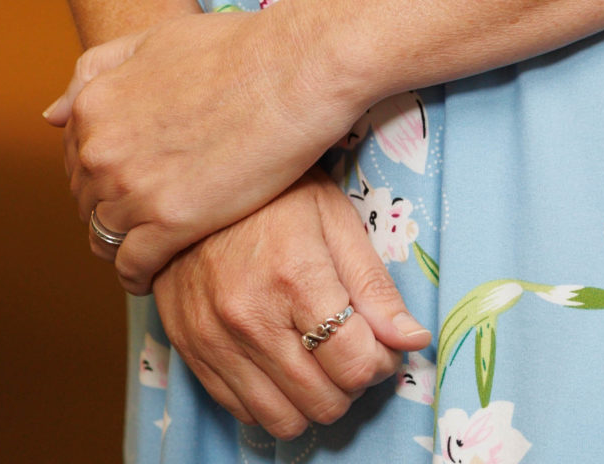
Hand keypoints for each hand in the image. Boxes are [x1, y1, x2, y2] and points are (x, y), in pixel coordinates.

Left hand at [45, 0, 355, 290]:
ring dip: (125, 242)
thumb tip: (51, 115)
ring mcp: (132, 189)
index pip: (75, 158)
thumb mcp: (154, 40)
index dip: (104, 169)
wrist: (292, 68)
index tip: (135, 173)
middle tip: (151, 206)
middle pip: (87, 200)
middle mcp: (101, 150)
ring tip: (156, 239)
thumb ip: (96, 72)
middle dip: (112, 205)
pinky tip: (160, 268)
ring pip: (104, 238)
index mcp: (94, 105)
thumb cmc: (235, 47)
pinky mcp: (169, 224)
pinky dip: (140, 275)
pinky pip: (132, 268)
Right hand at [153, 174, 431, 439]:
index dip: (381, 362)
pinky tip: (280, 359)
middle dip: (350, 383)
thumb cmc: (274, 195)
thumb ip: (374, 286)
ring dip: (312, 399)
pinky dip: (272, 398)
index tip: (380, 343)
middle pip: (324, 401)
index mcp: (295, 277)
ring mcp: (215, 339)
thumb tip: (413, 340)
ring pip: (284, 420)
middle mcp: (251, 318)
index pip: (355, 365)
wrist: (193, 184)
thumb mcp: (335, 219)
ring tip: (317, 359)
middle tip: (351, 348)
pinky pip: (243, 411)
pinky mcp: (190, 351)